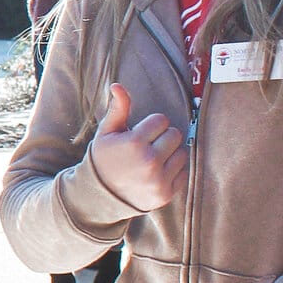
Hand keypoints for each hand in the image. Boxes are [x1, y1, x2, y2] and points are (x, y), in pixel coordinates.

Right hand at [84, 84, 187, 211]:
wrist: (100, 196)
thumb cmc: (104, 159)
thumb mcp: (106, 133)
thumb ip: (117, 109)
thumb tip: (117, 85)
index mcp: (134, 143)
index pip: (161, 120)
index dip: (151, 125)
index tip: (140, 134)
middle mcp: (149, 161)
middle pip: (175, 134)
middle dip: (163, 137)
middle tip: (148, 146)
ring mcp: (158, 180)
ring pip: (181, 153)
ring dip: (169, 154)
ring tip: (152, 160)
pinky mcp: (165, 194)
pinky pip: (183, 172)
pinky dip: (173, 172)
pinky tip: (156, 173)